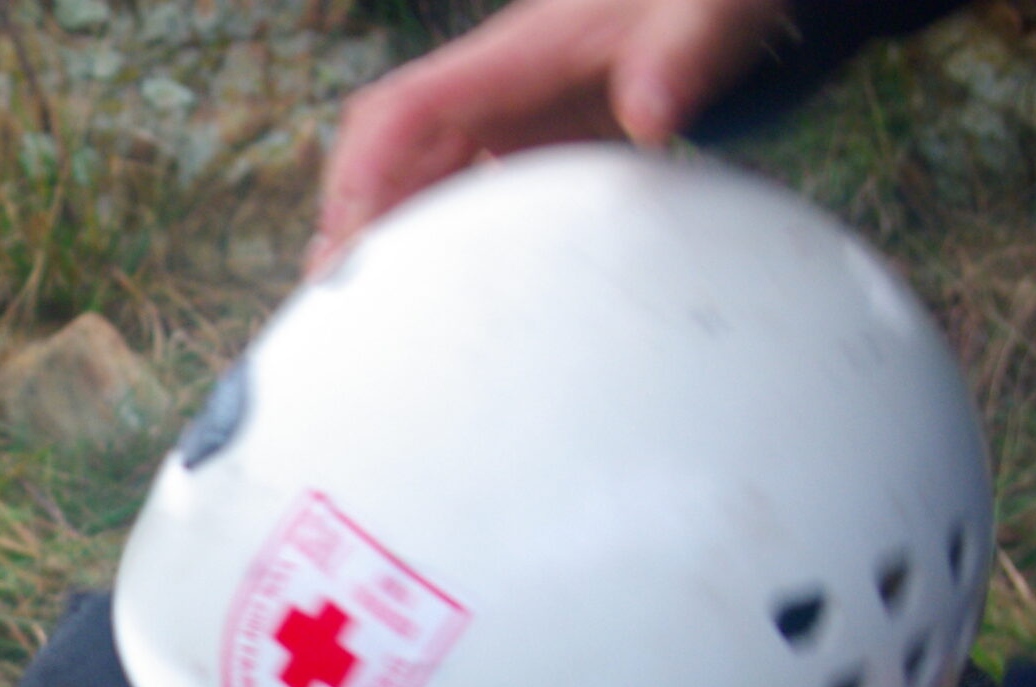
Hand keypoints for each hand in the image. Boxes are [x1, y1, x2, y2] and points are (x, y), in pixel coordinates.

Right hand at [311, 0, 789, 270]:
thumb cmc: (701, 0)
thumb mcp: (709, 16)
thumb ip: (681, 60)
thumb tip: (651, 119)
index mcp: (513, 57)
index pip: (406, 111)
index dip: (366, 173)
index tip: (349, 240)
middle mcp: (488, 87)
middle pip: (386, 148)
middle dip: (349, 215)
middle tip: (326, 293)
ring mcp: (499, 116)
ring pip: (410, 172)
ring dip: (377, 230)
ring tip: (347, 307)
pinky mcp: (520, 142)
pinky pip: (453, 189)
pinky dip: (425, 234)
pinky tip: (419, 293)